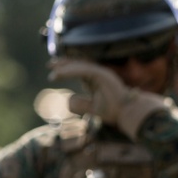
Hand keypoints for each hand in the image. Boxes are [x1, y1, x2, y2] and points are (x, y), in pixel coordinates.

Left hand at [48, 58, 165, 138]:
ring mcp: (101, 72)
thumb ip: (80, 104)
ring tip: (53, 72)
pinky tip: (60, 74)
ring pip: (80, 66)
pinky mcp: (103, 74)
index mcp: (96, 80)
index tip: (52, 71)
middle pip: (78, 64)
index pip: (79, 70)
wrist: (127, 113)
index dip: (66, 68)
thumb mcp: (92, 108)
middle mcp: (98, 73)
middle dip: (63, 64)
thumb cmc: (113, 112)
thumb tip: (67, 100)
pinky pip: (84, 70)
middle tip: (50, 66)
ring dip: (65, 67)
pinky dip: (71, 71)